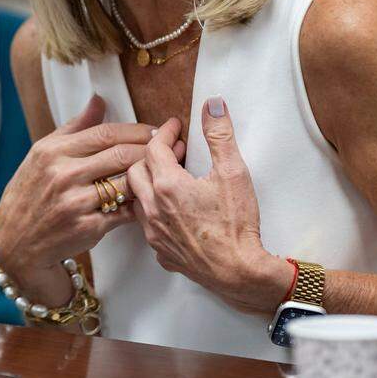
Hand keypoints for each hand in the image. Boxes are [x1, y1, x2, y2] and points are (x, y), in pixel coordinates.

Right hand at [0, 95, 185, 297]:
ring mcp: (75, 203)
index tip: (156, 130)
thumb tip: (99, 99)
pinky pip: (124, 211)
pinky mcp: (88, 227)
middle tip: (171, 146)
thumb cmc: (31, 192)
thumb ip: (75, 127)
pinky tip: (150, 195)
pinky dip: (140, 202)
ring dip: (150, 174)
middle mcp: (63, 174)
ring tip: (165, 169)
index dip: (136, 130)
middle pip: (120, 154)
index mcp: (53, 151)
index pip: (105, 133)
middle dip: (151, 149)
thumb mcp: (43, 153)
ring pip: (126, 182)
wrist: (16, 240)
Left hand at [127, 95, 292, 314]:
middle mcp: (153, 209)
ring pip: (138, 198)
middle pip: (136, 170)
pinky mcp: (161, 251)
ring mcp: (154, 233)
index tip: (175, 127)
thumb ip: (219, 135)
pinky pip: (147, 224)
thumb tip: (212, 105)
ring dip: (150, 183)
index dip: (164, 133)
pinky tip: (173, 209)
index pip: (153, 147)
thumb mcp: (233, 172)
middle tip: (175, 151)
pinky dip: (155, 210)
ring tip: (172, 177)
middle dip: (152, 155)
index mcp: (167, 185)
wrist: (239, 272)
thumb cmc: (236, 225)